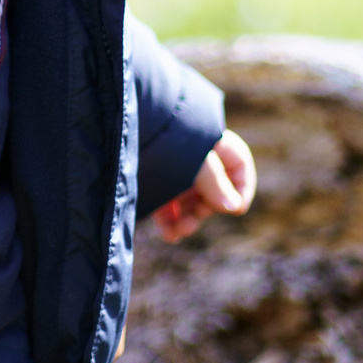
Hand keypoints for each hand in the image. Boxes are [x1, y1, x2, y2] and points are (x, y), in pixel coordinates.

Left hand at [153, 129, 255, 244]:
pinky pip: (168, 203)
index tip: (236, 210)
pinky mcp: (153, 179)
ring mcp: (173, 167)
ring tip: (179, 232)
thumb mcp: (195, 160)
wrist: (119, 127)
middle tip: (195, 219)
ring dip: (188, 218)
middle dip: (207, 208)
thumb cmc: (162, 136)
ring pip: (189, 199)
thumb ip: (216, 184)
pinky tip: (170, 235)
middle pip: (214, 187)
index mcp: (212, 141)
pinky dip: (170, 220)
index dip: (242, 187)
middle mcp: (194, 154)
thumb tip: (235, 208)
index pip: (239, 165)